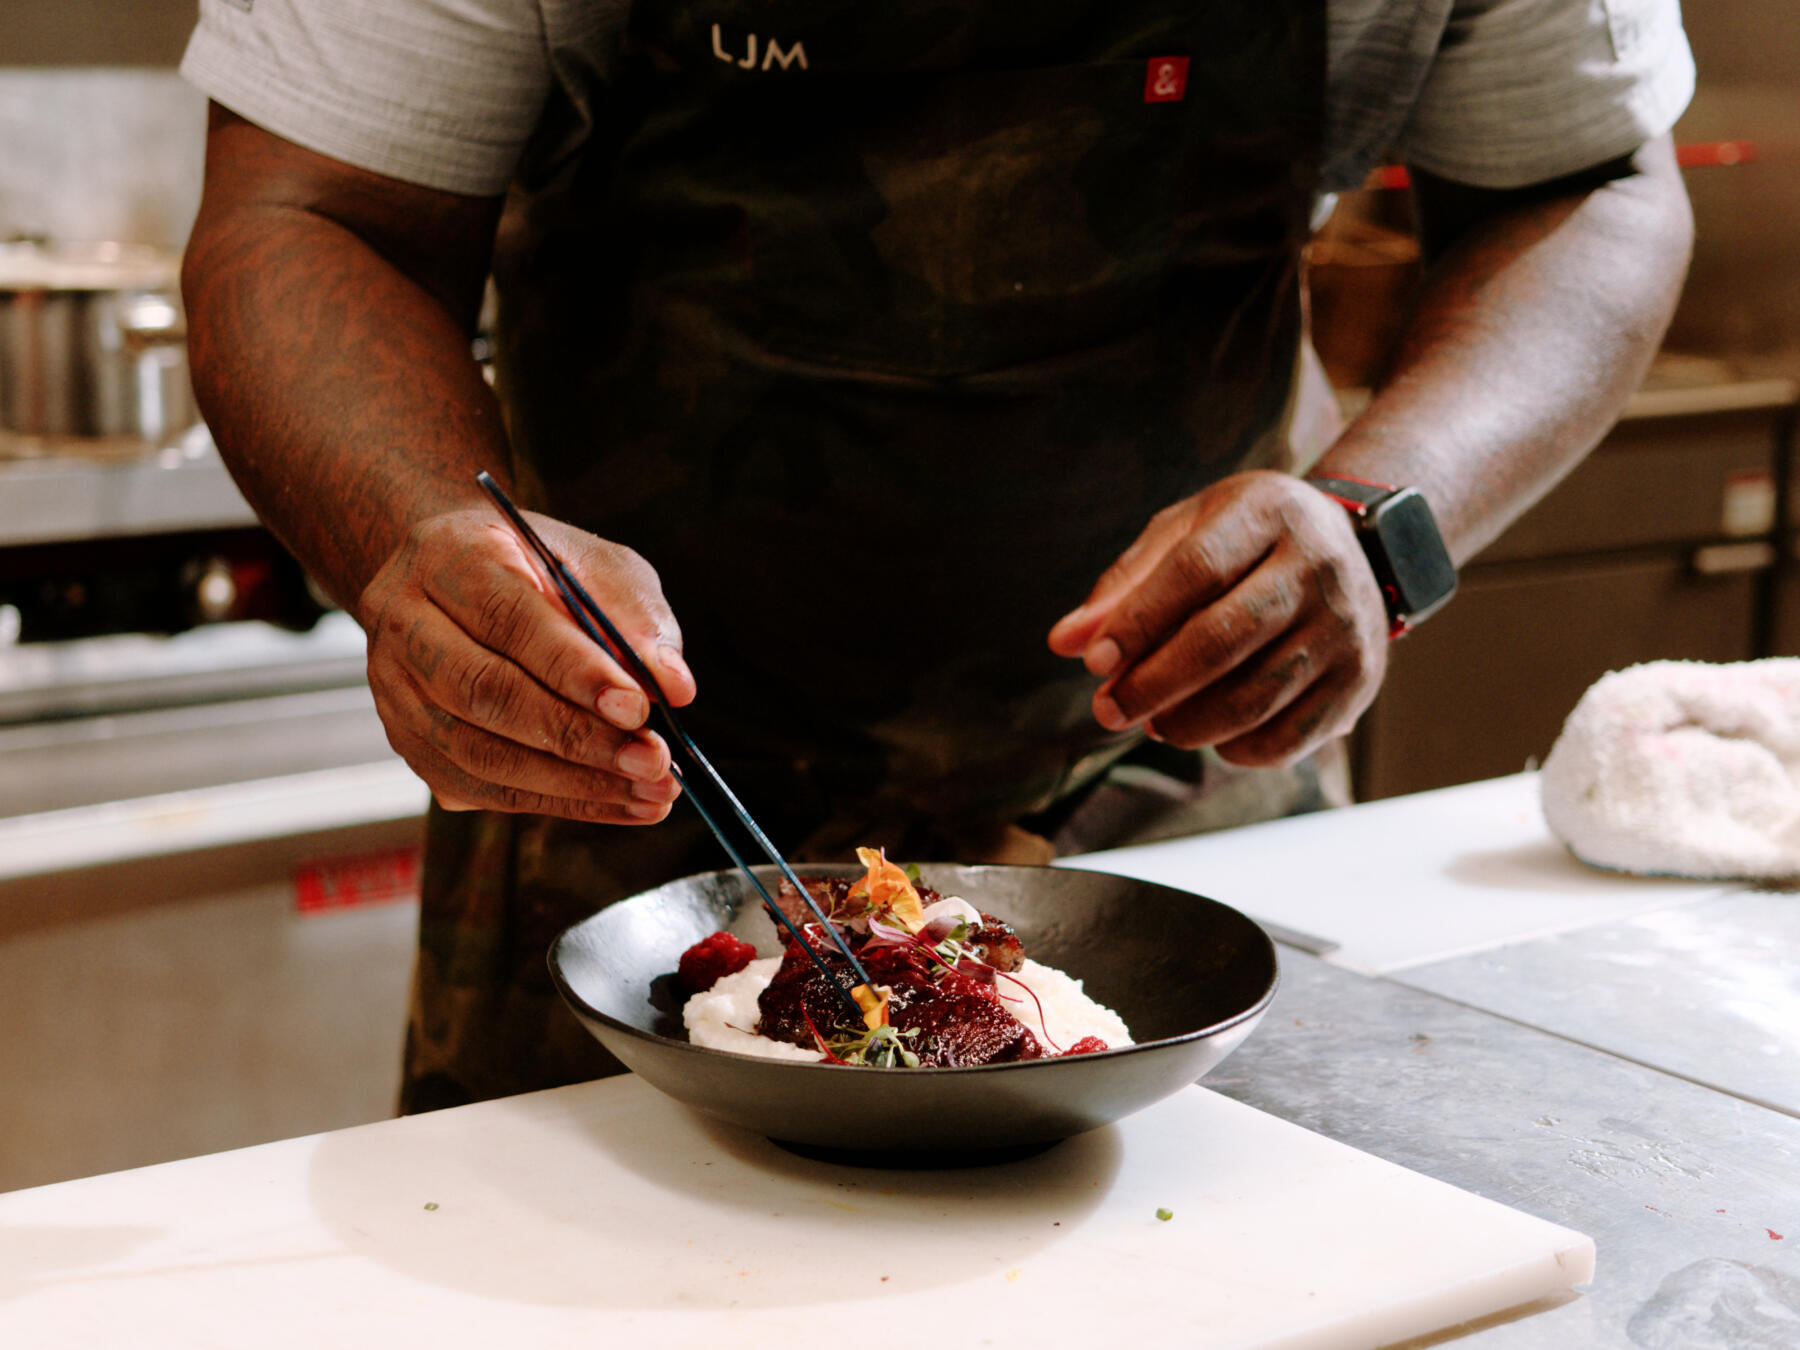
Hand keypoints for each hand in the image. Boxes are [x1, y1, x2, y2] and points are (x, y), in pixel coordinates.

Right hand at [359, 506, 695, 822]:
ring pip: (479, 754)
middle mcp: (404, 622)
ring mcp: (395, 689)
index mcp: (448, 555)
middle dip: (577, 736)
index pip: (509, 620)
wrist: (459, 580)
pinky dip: (559, 803)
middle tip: (653, 761)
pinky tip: (622, 803)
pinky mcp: (410, 743)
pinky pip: (482, 788)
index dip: (576, 670)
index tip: (640, 708)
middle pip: (484, 694)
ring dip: (574, 784)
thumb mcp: (595, 565)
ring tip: (651, 792)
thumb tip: (675, 685)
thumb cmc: (539, 568)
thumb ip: (634, 617)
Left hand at [1047, 471, 1387, 765]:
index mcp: (1268, 513)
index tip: (1092, 663)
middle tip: (1107, 710)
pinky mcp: (1360, 682)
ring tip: (1153, 722)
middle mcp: (1317, 568)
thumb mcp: (1186, 535)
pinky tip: (1208, 734)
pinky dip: (1235, 750)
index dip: (1138, 621)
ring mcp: (1346, 628)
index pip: (1196, 570)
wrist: (1357, 550)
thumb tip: (1065, 643)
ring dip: (1188, 724)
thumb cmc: (1244, 543)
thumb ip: (1124, 585)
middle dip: (1153, 684)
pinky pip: (1287, 738)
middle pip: (1224, 638)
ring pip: (1255, 698)